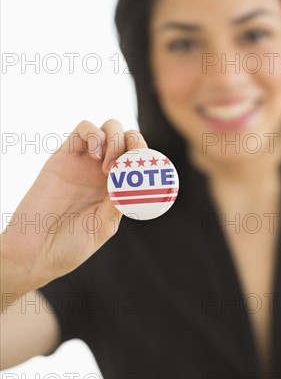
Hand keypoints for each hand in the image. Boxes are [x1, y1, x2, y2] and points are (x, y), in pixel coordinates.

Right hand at [1, 119, 147, 292]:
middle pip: (128, 138)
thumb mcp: (103, 225)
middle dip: (136, 144)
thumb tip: (138, 180)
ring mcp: (84, 161)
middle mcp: (102, 171)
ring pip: (110, 128)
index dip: (148, 157)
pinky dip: (96, 134)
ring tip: (109, 167)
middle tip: (130, 165)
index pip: (139, 159)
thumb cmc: (70, 245)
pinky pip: (84, 128)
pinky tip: (96, 156)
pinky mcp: (64, 155)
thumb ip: (120, 201)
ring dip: (117, 140)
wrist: (35, 251)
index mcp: (117, 188)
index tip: (148, 170)